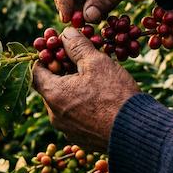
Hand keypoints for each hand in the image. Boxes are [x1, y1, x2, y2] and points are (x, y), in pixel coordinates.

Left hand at [32, 27, 139, 151]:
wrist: (136, 133)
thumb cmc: (114, 95)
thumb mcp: (96, 62)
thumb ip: (77, 45)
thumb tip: (66, 34)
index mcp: (52, 95)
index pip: (36, 71)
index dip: (46, 57)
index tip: (60, 49)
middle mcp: (54, 116)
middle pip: (50, 87)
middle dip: (63, 72)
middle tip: (81, 61)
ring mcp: (68, 130)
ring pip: (64, 102)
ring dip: (74, 88)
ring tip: (94, 78)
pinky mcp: (82, 139)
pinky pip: (76, 117)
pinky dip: (83, 105)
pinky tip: (101, 97)